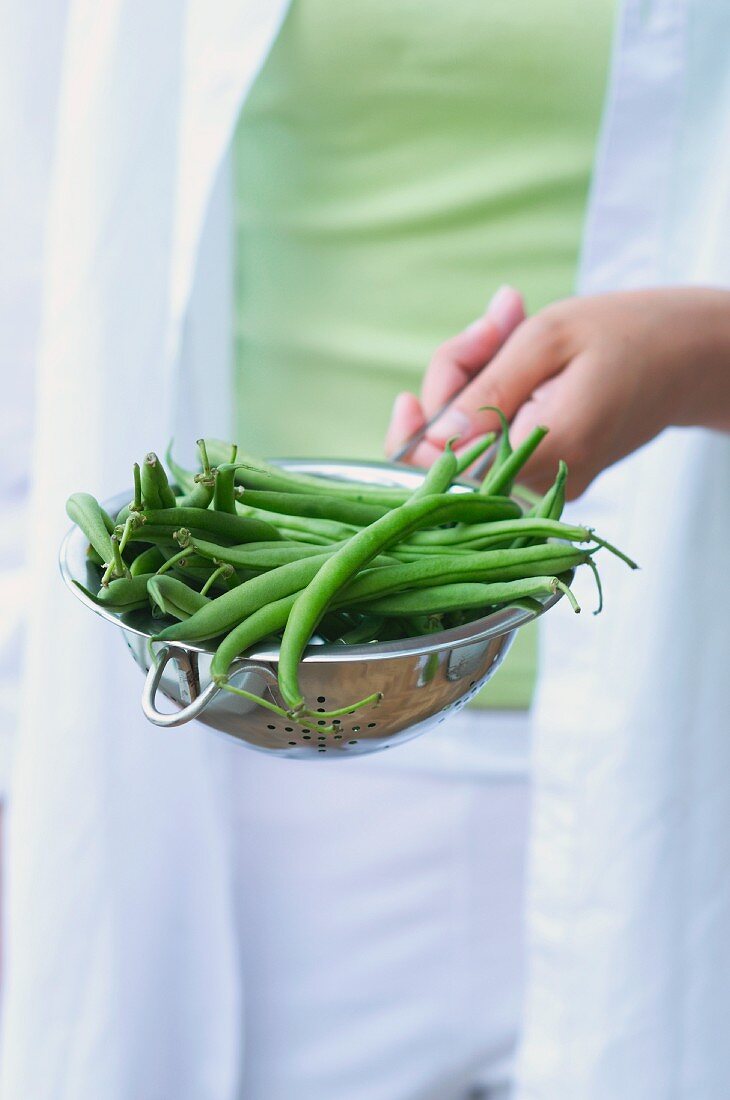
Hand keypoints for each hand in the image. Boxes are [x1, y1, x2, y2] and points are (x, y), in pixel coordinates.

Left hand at [387, 287, 729, 497]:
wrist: (694, 357)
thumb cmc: (629, 333)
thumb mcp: (550, 338)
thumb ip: (487, 387)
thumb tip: (431, 435)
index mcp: (548, 451)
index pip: (448, 473)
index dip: (415, 438)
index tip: (410, 396)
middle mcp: (546, 484)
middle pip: (453, 458)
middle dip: (452, 389)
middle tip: (492, 327)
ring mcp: (549, 486)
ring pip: (471, 449)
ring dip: (472, 385)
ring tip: (508, 324)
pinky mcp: (551, 477)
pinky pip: (495, 445)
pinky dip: (492, 398)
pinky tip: (513, 352)